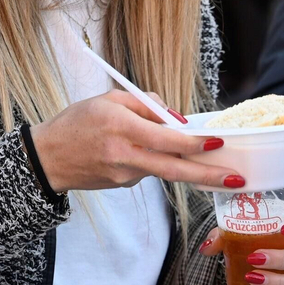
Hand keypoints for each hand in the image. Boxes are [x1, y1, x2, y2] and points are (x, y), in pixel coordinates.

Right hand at [28, 90, 240, 192]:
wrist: (47, 158)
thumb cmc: (77, 122)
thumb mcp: (108, 99)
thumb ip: (145, 104)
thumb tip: (178, 118)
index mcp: (120, 128)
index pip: (164, 139)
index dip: (193, 142)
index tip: (216, 142)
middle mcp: (123, 155)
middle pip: (173, 169)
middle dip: (208, 175)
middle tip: (236, 179)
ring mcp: (124, 175)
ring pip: (163, 168)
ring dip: (182, 162)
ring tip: (189, 153)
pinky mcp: (123, 184)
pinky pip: (148, 169)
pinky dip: (153, 159)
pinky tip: (135, 151)